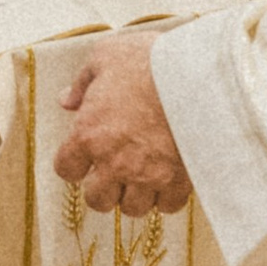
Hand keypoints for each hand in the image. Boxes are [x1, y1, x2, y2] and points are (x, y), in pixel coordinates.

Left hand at [51, 34, 189, 217]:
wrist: (200, 72)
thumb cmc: (151, 60)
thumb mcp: (106, 56)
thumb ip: (82, 82)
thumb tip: (66, 101)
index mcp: (89, 133)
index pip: (66, 169)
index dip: (75, 164)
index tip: (85, 157)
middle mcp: (114, 162)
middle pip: (97, 200)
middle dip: (104, 188)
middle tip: (115, 173)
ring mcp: (147, 174)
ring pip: (133, 208)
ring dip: (135, 195)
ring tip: (144, 177)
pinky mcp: (179, 180)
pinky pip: (167, 206)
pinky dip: (167, 197)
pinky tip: (169, 178)